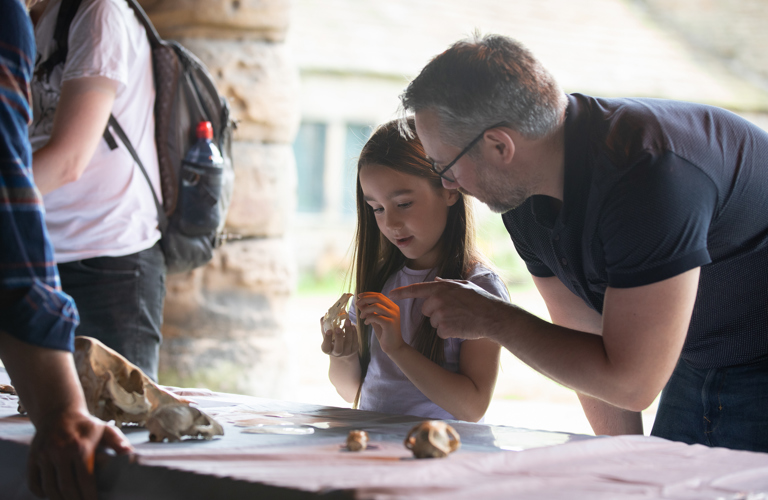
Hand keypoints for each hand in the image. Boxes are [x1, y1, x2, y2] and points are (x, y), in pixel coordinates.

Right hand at [28, 408, 132, 499]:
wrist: (59, 412)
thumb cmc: (86, 425)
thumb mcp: (105, 430)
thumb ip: (118, 442)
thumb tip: (129, 453)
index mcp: (80, 447)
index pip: (85, 480)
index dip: (89, 496)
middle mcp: (60, 451)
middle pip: (67, 487)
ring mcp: (44, 455)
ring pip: (50, 488)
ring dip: (59, 499)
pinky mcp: (33, 457)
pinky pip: (34, 482)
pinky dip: (41, 493)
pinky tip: (52, 495)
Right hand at [320, 317, 358, 357]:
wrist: (343, 348)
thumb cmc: (332, 339)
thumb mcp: (327, 334)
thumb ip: (325, 325)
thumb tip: (325, 315)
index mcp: (327, 349)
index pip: (326, 347)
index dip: (327, 339)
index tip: (329, 330)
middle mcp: (336, 353)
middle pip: (338, 349)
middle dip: (338, 338)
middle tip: (338, 328)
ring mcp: (346, 352)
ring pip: (348, 343)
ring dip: (348, 331)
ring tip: (347, 321)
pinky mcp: (354, 349)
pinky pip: (355, 342)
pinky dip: (354, 333)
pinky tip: (352, 326)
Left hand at [357, 292, 403, 354]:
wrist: (394, 347)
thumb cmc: (384, 332)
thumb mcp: (375, 319)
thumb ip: (369, 310)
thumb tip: (359, 302)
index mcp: (392, 306)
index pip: (379, 295)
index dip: (368, 294)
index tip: (359, 296)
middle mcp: (394, 309)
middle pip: (378, 298)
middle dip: (365, 299)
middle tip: (357, 303)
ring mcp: (393, 316)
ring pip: (376, 306)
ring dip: (365, 310)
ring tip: (361, 317)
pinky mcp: (390, 323)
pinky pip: (376, 317)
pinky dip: (368, 318)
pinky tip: (366, 323)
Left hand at [388, 277, 504, 340]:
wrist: (492, 316)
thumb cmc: (480, 300)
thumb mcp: (464, 286)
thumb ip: (447, 284)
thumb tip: (435, 281)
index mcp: (441, 288)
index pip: (416, 289)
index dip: (402, 293)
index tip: (390, 295)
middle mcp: (438, 300)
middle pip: (426, 310)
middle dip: (435, 313)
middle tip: (454, 312)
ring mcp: (441, 314)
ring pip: (433, 323)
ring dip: (443, 324)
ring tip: (460, 319)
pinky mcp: (444, 328)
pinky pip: (440, 333)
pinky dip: (448, 333)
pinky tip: (460, 327)